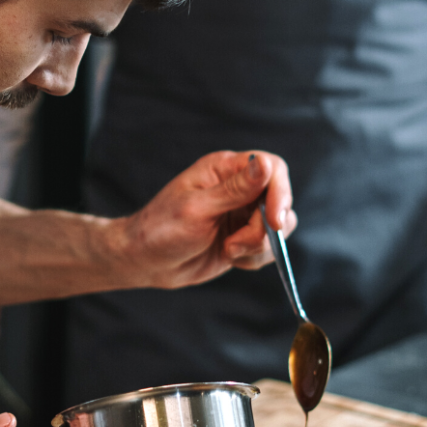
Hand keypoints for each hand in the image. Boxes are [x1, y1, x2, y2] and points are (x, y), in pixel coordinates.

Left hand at [116, 150, 296, 288]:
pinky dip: (254, 257)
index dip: (280, 193)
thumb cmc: (161, 230)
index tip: (274, 221)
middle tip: (236, 245)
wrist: (146, 261)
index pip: (272, 168)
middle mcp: (238, 188)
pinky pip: (267, 247)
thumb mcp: (197, 209)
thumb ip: (234, 190)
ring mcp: (242, 214)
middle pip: (279, 201)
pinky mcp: (243, 237)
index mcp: (225, 169)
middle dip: (264, 229)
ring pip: (278, 227)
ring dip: (258, 245)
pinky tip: (230, 258)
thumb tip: (266, 165)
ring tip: (229, 252)